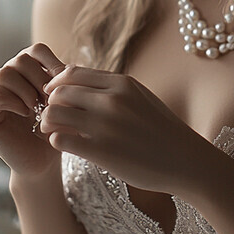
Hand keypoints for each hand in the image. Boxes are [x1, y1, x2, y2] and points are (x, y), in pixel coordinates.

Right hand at [0, 43, 65, 176]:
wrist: (43, 161)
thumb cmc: (54, 131)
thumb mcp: (63, 102)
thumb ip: (62, 81)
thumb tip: (67, 68)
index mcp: (22, 71)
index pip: (35, 50)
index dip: (52, 64)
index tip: (64, 84)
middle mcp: (1, 78)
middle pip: (20, 60)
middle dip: (40, 80)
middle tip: (50, 102)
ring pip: (4, 74)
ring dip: (26, 91)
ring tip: (37, 109)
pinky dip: (14, 102)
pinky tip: (25, 114)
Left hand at [39, 66, 210, 194]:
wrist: (185, 160)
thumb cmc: (162, 130)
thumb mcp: (141, 97)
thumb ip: (114, 88)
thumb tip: (83, 83)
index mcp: (121, 83)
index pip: (71, 73)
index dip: (57, 84)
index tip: (57, 97)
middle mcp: (112, 100)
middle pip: (59, 92)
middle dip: (49, 103)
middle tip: (54, 116)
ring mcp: (106, 125)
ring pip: (53, 113)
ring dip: (47, 122)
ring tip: (55, 131)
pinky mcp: (101, 152)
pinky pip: (60, 139)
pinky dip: (56, 141)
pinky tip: (65, 145)